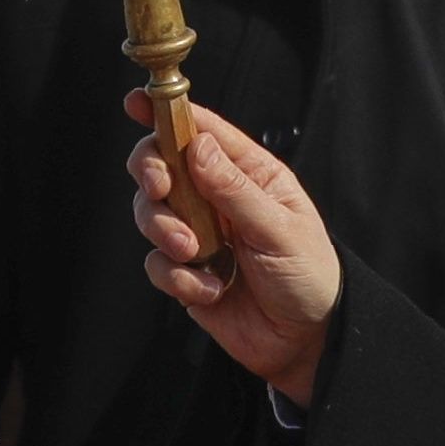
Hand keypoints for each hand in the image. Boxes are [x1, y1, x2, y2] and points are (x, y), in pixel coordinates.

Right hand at [120, 93, 339, 404]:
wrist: (307, 342)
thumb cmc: (309, 276)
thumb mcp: (280, 228)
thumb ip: (235, 190)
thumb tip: (199, 146)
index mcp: (248, 174)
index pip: (201, 132)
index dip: (165, 113)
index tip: (135, 103)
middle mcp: (216, 199)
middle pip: (160, 165)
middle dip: (152, 173)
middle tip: (162, 188)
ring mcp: (198, 236)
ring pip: (150, 213)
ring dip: (163, 230)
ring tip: (193, 253)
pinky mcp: (185, 274)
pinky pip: (157, 265)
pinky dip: (177, 279)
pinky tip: (211, 291)